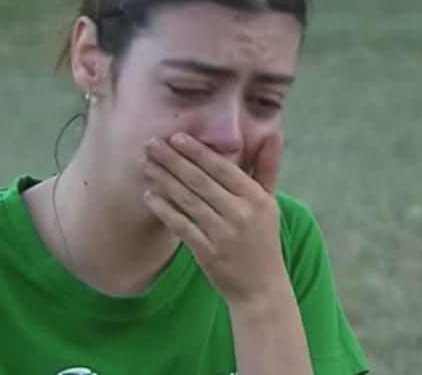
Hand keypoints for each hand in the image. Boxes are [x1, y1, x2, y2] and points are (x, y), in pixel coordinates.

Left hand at [141, 131, 288, 307]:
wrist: (262, 288)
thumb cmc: (263, 239)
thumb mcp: (270, 203)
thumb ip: (268, 167)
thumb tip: (275, 134)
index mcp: (256, 198)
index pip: (222, 168)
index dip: (198, 152)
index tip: (176, 137)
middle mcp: (241, 214)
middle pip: (200, 181)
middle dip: (173, 160)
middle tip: (150, 144)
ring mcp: (224, 235)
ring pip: (188, 201)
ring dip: (164, 180)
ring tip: (146, 165)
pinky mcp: (208, 254)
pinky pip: (182, 227)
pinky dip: (165, 210)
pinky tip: (150, 196)